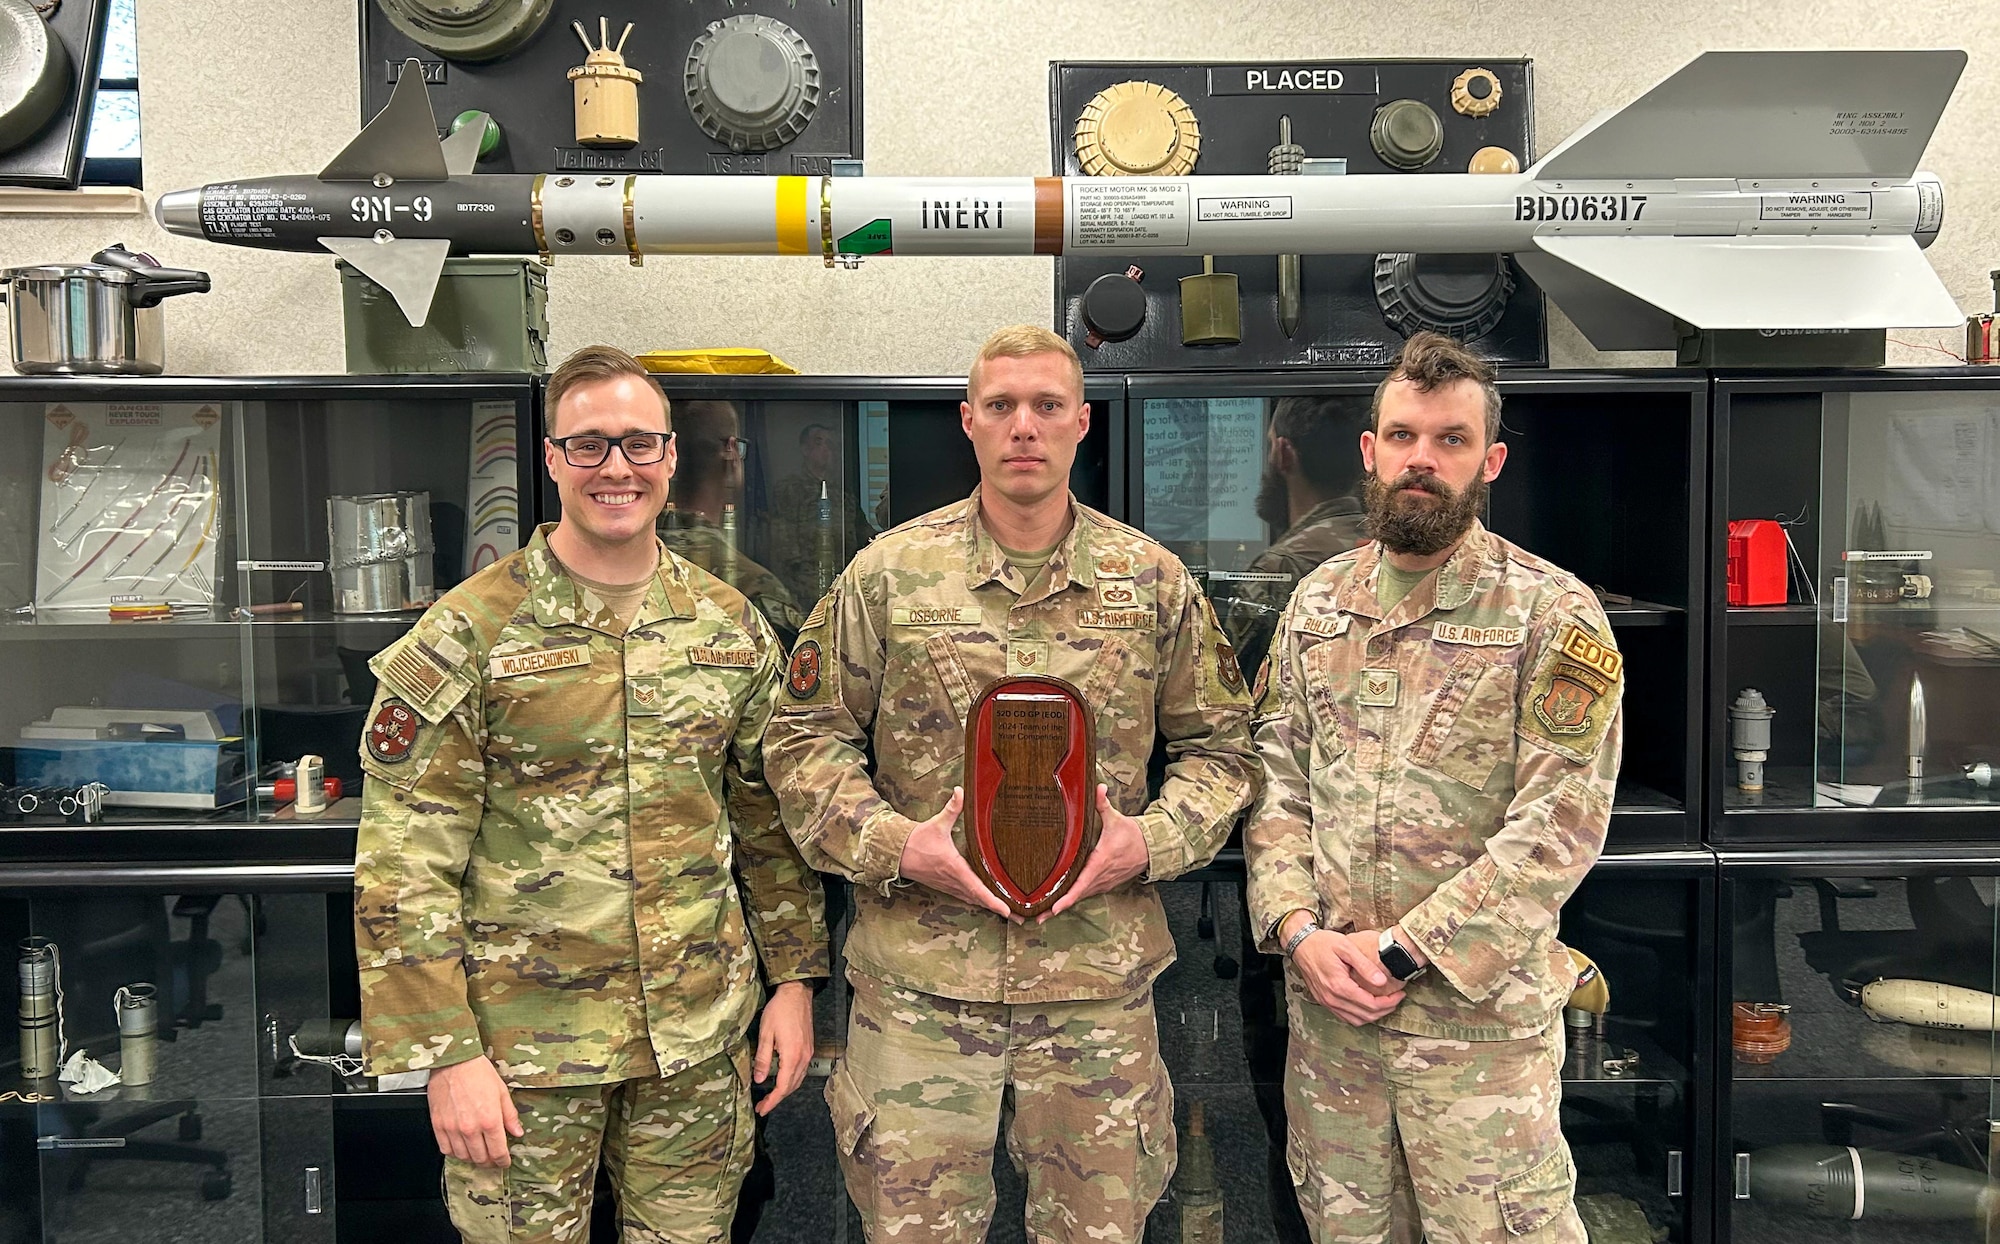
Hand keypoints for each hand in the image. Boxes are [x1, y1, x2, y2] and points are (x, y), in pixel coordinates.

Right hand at [427, 1055, 522, 1166]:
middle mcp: (470, 1128)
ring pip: (463, 1157)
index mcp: (490, 1120)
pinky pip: (446, 1149)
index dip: (503, 1161)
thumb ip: (510, 1116)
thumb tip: (517, 1132)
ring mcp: (452, 1129)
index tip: (505, 1162)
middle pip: (481, 1158)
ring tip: (478, 1154)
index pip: (498, 1152)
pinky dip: (455, 1153)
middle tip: (493, 1159)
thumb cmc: (478, 1072)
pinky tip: (461, 1147)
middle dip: (489, 1162)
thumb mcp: (502, 1092)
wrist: (453, 1061)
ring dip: (473, 1159)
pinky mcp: (438, 1126)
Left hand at [753, 981, 814, 1116]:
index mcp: (792, 1056)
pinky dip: (792, 1080)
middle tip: (762, 1106)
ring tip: (770, 1096)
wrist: (797, 993)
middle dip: (777, 1099)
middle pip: (792, 1086)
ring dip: (785, 1090)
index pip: (783, 1087)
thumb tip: (759, 1080)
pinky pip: (802, 1071)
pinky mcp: (809, 1048)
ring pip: (798, 1080)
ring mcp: (808, 1053)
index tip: (762, 1109)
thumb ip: (763, 1059)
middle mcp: (803, 1057)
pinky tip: (782, 1080)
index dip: (772, 1101)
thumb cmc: (780, 1010)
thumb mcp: (766, 1034)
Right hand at [897, 788, 1017, 920]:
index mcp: (954, 867)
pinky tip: (987, 903)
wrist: (896, 853)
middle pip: (980, 899)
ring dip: (990, 907)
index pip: (977, 887)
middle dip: (999, 909)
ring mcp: (949, 886)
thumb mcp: (936, 823)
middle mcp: (953, 881)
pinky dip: (978, 901)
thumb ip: (952, 808)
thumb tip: (960, 791)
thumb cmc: (917, 840)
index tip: (1006, 910)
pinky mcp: (945, 886)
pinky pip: (965, 897)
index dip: (992, 900)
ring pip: (973, 900)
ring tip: (1009, 914)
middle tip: (1019, 917)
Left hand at [1043, 786, 1149, 919]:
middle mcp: (1101, 877)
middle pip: (1076, 896)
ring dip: (1062, 906)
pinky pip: (1086, 894)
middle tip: (1035, 917)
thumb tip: (1098, 787)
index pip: (1082, 882)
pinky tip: (1057, 905)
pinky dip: (1072, 900)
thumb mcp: (1116, 818)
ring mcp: (1103, 883)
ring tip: (1041, 915)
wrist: (1151, 848)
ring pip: (1080, 897)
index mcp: (1101, 861)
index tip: (1054, 906)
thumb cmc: (1132, 834)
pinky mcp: (1104, 885)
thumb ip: (1102, 804)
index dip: (1068, 896)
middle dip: (1056, 907)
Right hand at [1288, 926, 1403, 1025]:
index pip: (1370, 1004)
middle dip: (1385, 1010)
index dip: (1389, 1002)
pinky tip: (1367, 1006)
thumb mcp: (1346, 948)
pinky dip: (1360, 1016)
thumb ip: (1365, 965)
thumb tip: (1382, 981)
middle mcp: (1332, 998)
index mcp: (1339, 985)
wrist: (1300, 944)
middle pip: (1365, 1016)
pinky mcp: (1324, 1001)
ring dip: (1373, 1016)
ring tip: (1385, 1004)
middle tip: (1397, 999)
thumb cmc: (1322, 943)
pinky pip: (1345, 1017)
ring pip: (1356, 1020)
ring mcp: (1326, 1002)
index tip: (1400, 994)